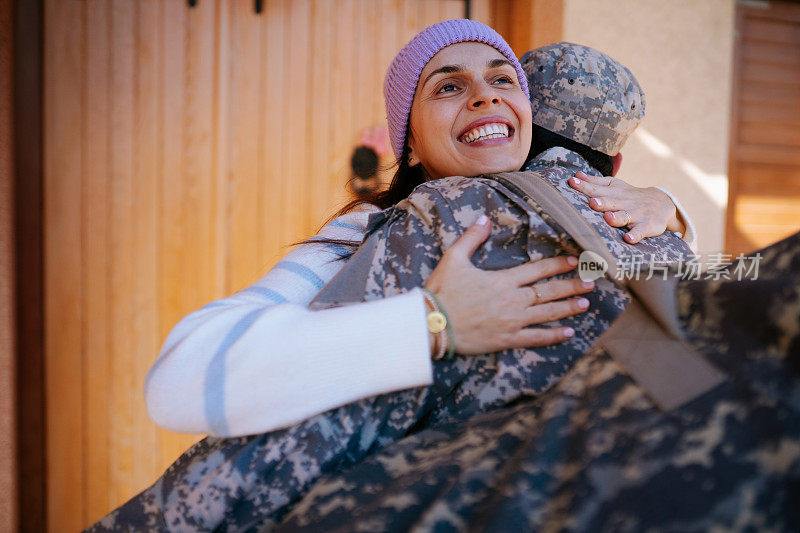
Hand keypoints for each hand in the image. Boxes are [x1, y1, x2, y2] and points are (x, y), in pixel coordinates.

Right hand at [424, 215, 594, 355]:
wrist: (431, 324)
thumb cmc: (442, 291)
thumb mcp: (454, 258)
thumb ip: (472, 238)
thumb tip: (484, 218)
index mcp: (502, 280)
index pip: (537, 270)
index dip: (557, 264)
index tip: (573, 260)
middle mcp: (512, 300)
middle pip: (548, 291)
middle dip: (571, 285)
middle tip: (590, 282)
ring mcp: (512, 322)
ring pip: (547, 314)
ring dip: (568, 308)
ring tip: (585, 304)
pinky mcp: (506, 339)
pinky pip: (535, 338)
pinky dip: (553, 336)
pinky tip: (568, 333)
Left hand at [568, 171, 685, 243]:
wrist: (662, 203)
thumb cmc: (630, 196)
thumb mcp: (615, 186)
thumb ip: (595, 182)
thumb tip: (576, 175)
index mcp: (615, 192)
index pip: (598, 189)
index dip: (585, 186)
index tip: (572, 182)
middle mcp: (625, 202)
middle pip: (611, 202)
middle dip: (601, 202)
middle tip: (591, 202)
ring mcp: (636, 214)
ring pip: (625, 216)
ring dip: (616, 218)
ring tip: (608, 218)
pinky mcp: (647, 226)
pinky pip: (640, 232)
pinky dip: (635, 235)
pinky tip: (628, 238)